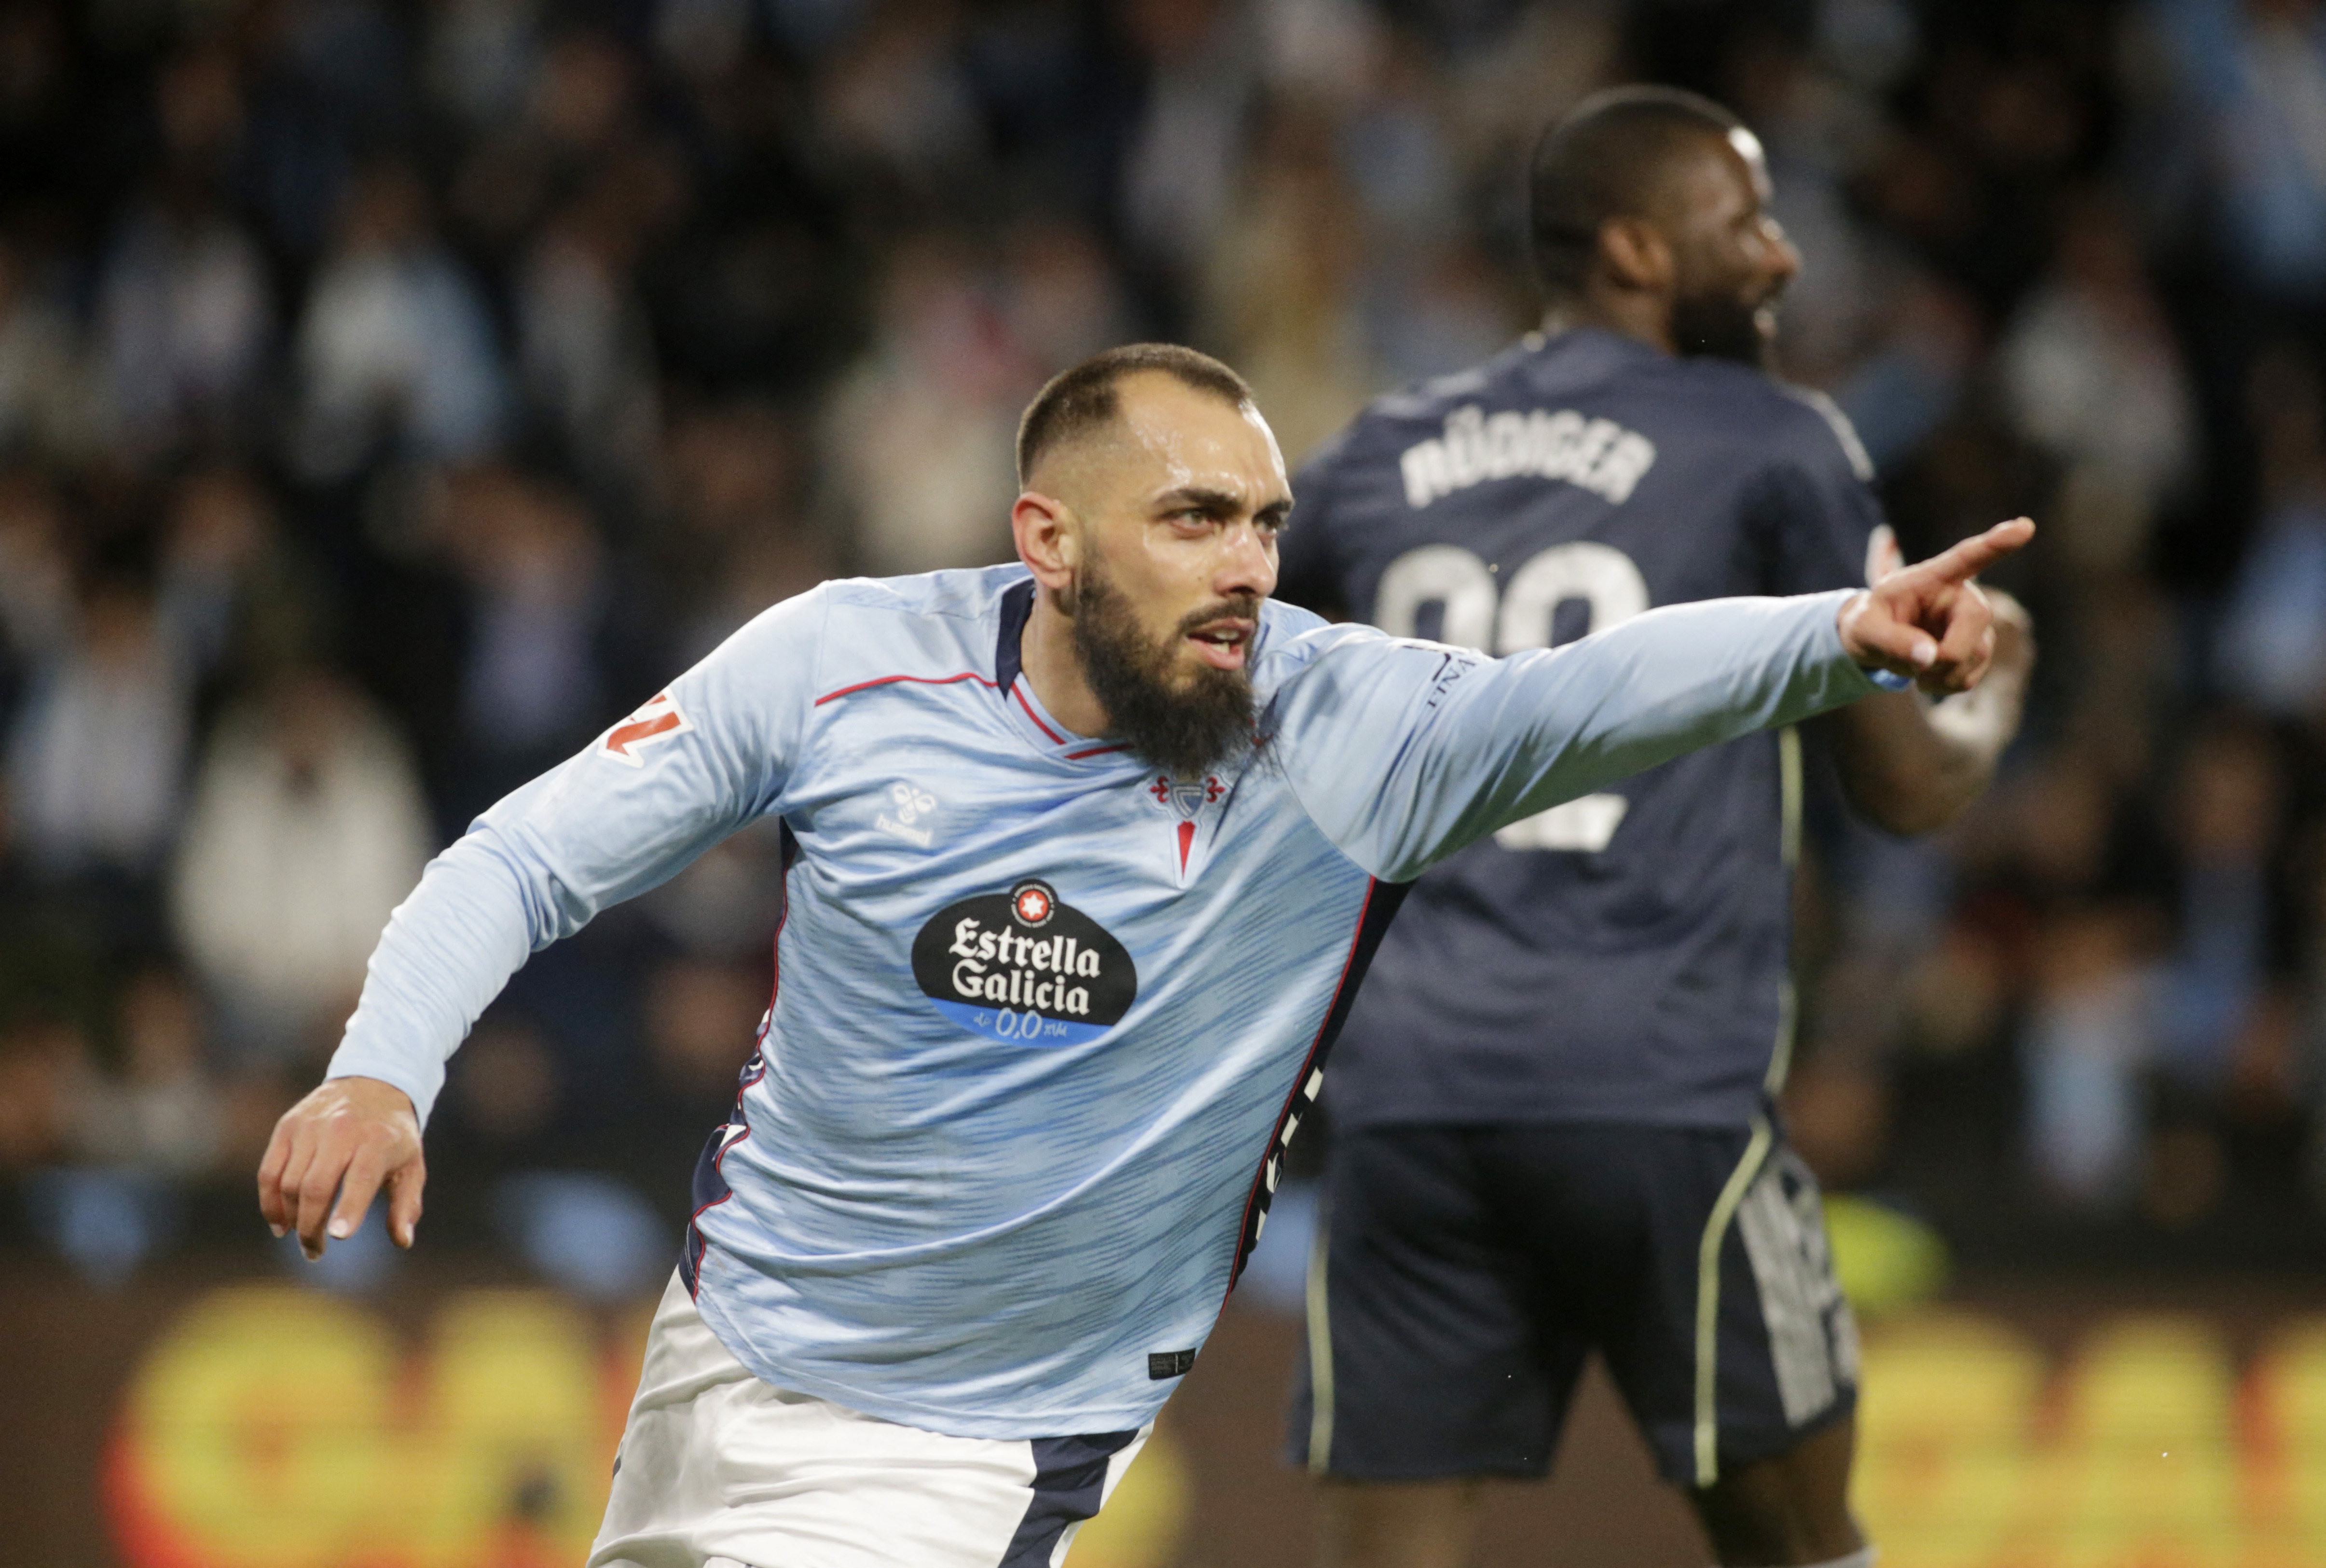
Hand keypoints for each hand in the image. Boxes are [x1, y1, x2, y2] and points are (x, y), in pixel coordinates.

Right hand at [256, 1075, 425, 1259]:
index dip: (349, 1208)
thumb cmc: (393, 1135)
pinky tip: (280, 1224)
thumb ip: (407, 1205)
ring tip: (304, 1240)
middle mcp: (341, 1131)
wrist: (371, 1084)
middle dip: (311, 1228)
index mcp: (378, 1140)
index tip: (338, 1236)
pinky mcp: (287, 1127)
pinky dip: (270, 1203)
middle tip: (315, 1253)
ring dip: (292, 1220)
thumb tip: (402, 1242)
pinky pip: (269, 1172)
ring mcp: (310, 1127)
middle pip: (316, 1187)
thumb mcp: (412, 1165)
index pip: (360, 1177)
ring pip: (289, 1184)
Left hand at [1838, 518, 2033, 694]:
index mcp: (1934, 577)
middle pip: (1973, 627)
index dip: (1997, 543)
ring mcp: (1976, 626)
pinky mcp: (1979, 652)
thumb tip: (1930, 659)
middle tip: (1913, 664)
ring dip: (1936, 675)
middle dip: (1942, 656)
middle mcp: (1964, 597)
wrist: (1877, 643)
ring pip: (1972, 659)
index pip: (1968, 557)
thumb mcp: (1864, 629)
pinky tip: (1926, 677)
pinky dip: (1941, 686)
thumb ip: (1891, 640)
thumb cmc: (1870, 623)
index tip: (2024, 525)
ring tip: (1912, 666)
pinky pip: (1966, 679)